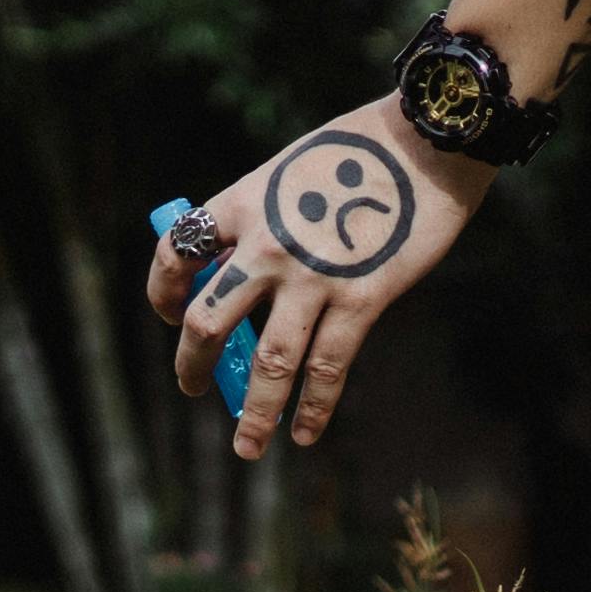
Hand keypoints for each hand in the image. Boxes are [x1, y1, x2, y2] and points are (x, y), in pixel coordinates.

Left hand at [146, 98, 478, 456]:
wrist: (426, 144)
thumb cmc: (360, 151)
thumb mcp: (290, 171)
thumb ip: (262, 220)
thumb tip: (241, 278)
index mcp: (242, 202)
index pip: (176, 253)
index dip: (164, 292)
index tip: (171, 317)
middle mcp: (265, 245)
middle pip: (207, 321)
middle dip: (193, 365)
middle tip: (192, 387)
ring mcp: (312, 277)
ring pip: (268, 363)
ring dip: (253, 413)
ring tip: (246, 447)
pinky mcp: (361, 300)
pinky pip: (326, 368)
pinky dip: (313, 408)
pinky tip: (304, 432)